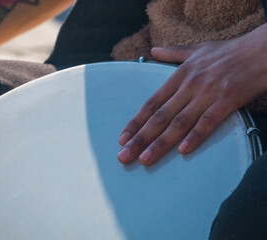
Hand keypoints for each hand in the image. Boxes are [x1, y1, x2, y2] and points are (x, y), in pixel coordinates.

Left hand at [117, 23, 266, 165]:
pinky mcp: (227, 100)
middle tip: (124, 155)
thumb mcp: (196, 50)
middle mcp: (189, 86)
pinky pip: (208, 121)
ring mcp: (207, 93)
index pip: (151, 103)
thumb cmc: (228, 51)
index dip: (136, 122)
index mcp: (179, 76)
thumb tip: (153, 50)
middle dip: (140, 138)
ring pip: (179, 122)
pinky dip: (195, 136)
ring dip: (160, 143)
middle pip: (159, 116)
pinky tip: (182, 151)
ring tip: (145, 159)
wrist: (261, 49)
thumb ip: (172, 53)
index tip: (122, 138)